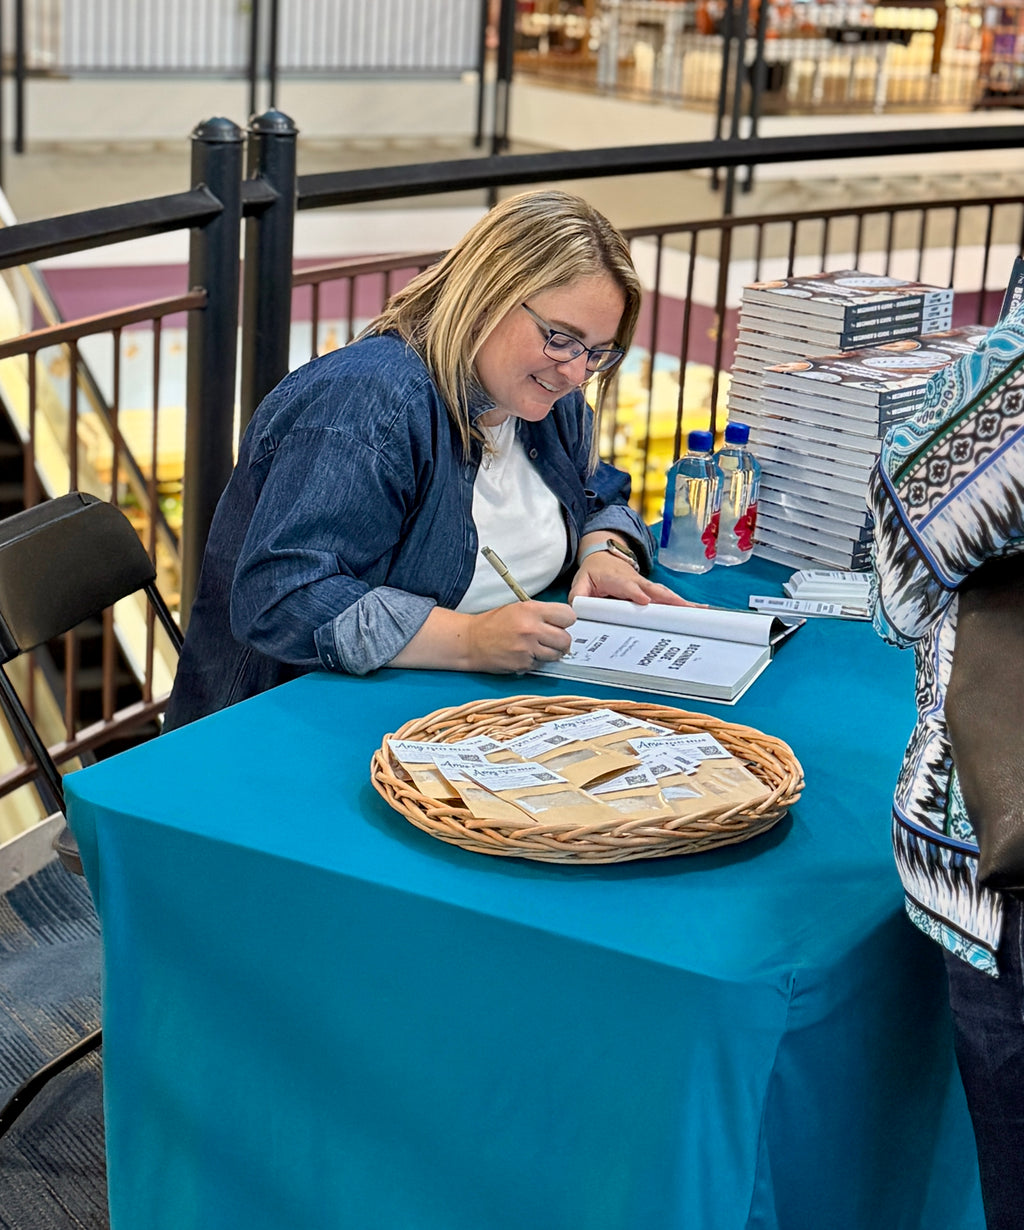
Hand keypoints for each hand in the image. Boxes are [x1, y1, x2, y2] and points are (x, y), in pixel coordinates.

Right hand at [388, 601, 574, 673]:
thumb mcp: (518, 608)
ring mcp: (527, 648)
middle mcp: (531, 628)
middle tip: (552, 640)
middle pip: (566, 639)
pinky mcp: (523, 664)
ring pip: (556, 655)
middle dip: (561, 641)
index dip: (566, 621)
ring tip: (538, 648)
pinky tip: (525, 655)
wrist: (471, 641)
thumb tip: (563, 623)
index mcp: (532, 610)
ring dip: (551, 653)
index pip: (568, 616)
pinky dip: (537, 662)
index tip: (560, 624)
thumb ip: (542, 614)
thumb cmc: (494, 624)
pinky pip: (541, 665)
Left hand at [569, 554, 696, 606]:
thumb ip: (578, 596)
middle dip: (668, 599)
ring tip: (698, 610)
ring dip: (681, 602)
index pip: (627, 587)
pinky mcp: (651, 590)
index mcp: (616, 579)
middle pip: (653, 590)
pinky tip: (696, 610)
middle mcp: (635, 581)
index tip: (645, 601)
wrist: (603, 554)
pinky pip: (666, 597)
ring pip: (664, 593)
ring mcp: (645, 585)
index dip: (635, 593)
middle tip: (684, 609)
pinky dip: (681, 603)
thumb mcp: (580, 582)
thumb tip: (577, 610)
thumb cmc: (594, 571)